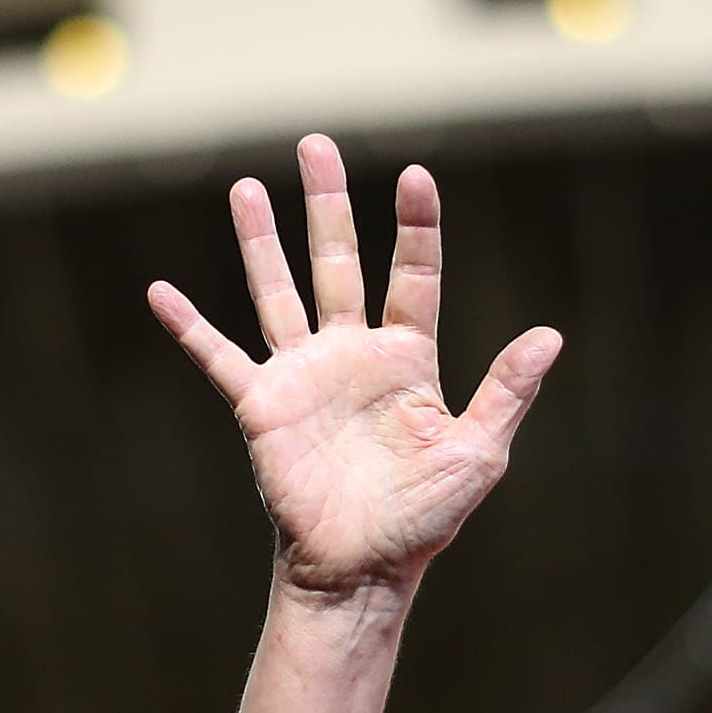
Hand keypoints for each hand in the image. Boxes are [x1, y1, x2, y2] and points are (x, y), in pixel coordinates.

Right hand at [148, 135, 562, 598]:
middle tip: (316, 144)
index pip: (413, 274)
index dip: (416, 225)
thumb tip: (550, 335)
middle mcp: (352, 353)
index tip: (415, 176)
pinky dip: (190, 327)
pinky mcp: (262, 406)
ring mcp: (303, 375)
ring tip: (246, 187)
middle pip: (337, 260)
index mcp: (407, 357)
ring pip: (278, 291)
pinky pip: (220, 358)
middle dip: (327, 203)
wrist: (361, 569)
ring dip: (260, 241)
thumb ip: (506, 391)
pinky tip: (161, 293)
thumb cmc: (423, 517)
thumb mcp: (477, 452)